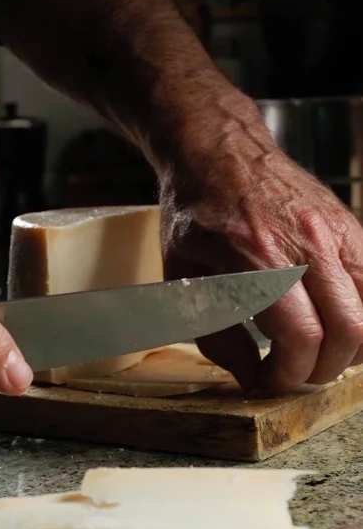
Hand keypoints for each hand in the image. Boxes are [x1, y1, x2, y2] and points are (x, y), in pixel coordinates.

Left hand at [159, 101, 362, 391]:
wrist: (217, 148)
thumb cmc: (194, 210)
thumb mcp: (182, 274)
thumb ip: (216, 332)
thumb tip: (252, 378)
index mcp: (257, 257)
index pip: (302, 336)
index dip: (290, 373)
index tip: (270, 379)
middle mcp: (306, 243)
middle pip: (349, 331)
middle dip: (322, 369)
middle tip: (294, 372)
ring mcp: (334, 229)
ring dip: (350, 347)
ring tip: (317, 352)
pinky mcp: (348, 222)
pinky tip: (337, 321)